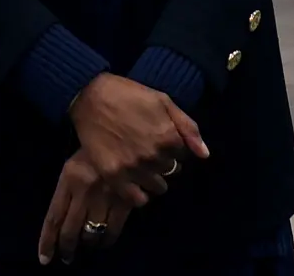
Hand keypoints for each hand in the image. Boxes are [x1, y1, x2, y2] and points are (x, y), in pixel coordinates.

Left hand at [38, 151, 137, 264]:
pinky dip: (108, 239)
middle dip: (67, 247)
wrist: (130, 134)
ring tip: (87, 246)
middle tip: (67, 256)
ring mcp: (105, 197)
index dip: (47, 240)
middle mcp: (83, 191)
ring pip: (91, 233)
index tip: (44, 258)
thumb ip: (69, 189)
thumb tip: (62, 219)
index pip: (53, 216)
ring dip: (88, 243)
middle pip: (70, 229)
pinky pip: (113, 230)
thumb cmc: (98, 147)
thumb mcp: (76, 164)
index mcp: (69, 178)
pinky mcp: (125, 201)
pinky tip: (105, 241)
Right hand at [68, 74, 207, 197]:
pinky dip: (139, 194)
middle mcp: (153, 156)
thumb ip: (188, 127)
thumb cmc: (128, 94)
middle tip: (148, 149)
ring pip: (157, 187)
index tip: (161, 139)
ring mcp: (133, 168)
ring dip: (153, 177)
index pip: (183, 154)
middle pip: (170, 170)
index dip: (173, 147)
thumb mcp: (163, 101)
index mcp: (168, 137)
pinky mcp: (114, 177)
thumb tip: (204, 155)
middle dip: (163, 161)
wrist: (90, 96)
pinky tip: (134, 182)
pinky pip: (137, 199)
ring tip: (141, 165)